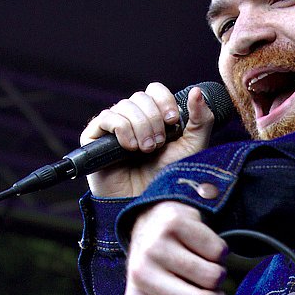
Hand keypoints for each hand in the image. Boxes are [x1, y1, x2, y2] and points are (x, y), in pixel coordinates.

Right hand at [81, 83, 214, 197]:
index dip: (163, 101)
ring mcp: (113, 129)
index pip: (154, 91)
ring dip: (140, 127)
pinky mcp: (94, 138)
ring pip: (124, 106)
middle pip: (140, 97)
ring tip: (146, 150)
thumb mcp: (193, 148)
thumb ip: (200, 120)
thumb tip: (197, 91)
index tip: (172, 121)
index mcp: (153, 118)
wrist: (147, 203)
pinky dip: (122, 130)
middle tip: (159, 144)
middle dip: (153, 120)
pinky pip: (107, 118)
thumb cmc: (168, 179)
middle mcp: (132, 120)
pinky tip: (130, 148)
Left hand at [124, 200, 228, 294]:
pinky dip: (219, 250)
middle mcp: (141, 275)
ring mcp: (156, 247)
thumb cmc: (165, 267)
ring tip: (198, 261)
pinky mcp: (174, 224)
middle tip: (206, 288)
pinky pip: (219, 251)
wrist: (152, 217)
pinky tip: (200, 243)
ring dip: (217, 271)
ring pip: (215, 276)